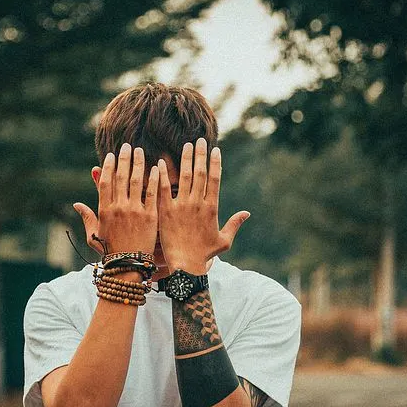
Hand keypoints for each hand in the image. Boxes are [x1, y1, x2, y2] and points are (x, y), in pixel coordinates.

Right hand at [74, 144, 158, 255]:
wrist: (129, 267)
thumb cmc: (111, 252)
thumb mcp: (94, 235)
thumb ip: (87, 217)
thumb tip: (76, 204)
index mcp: (104, 210)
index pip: (106, 182)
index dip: (109, 167)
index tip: (112, 155)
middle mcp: (118, 207)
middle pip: (121, 177)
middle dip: (124, 159)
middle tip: (128, 146)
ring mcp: (135, 211)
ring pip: (136, 181)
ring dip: (138, 163)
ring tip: (140, 151)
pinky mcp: (150, 216)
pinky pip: (152, 193)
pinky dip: (154, 179)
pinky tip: (156, 167)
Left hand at [158, 138, 249, 273]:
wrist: (186, 266)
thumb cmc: (204, 255)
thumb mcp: (224, 241)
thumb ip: (234, 224)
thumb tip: (247, 213)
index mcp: (212, 208)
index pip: (215, 179)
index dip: (215, 163)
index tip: (215, 150)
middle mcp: (198, 203)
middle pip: (200, 173)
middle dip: (200, 155)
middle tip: (199, 140)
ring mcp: (181, 206)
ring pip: (184, 177)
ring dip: (185, 159)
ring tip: (185, 146)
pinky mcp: (165, 212)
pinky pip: (163, 189)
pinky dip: (161, 175)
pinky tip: (159, 162)